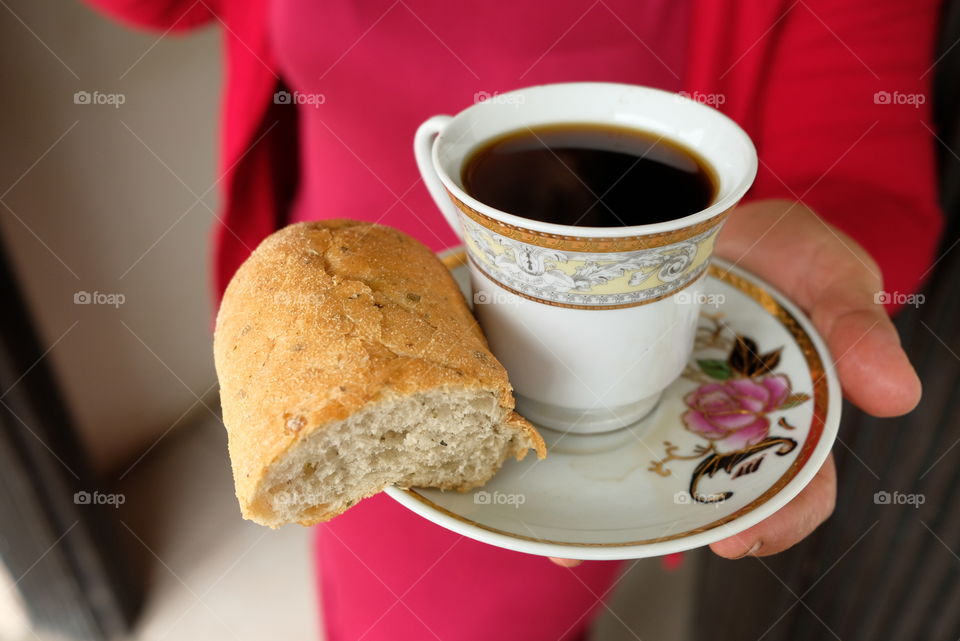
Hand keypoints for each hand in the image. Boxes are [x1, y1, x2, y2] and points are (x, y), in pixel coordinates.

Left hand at [550, 199, 920, 566]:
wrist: (699, 209)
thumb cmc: (779, 250)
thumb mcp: (824, 270)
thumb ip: (857, 323)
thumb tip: (898, 397)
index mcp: (782, 415)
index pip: (793, 485)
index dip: (774, 519)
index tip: (737, 538)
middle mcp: (718, 424)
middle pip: (704, 492)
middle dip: (673, 525)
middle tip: (632, 543)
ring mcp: (659, 405)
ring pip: (641, 475)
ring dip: (608, 515)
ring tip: (569, 541)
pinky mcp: (609, 382)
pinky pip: (588, 429)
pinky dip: (565, 457)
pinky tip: (534, 481)